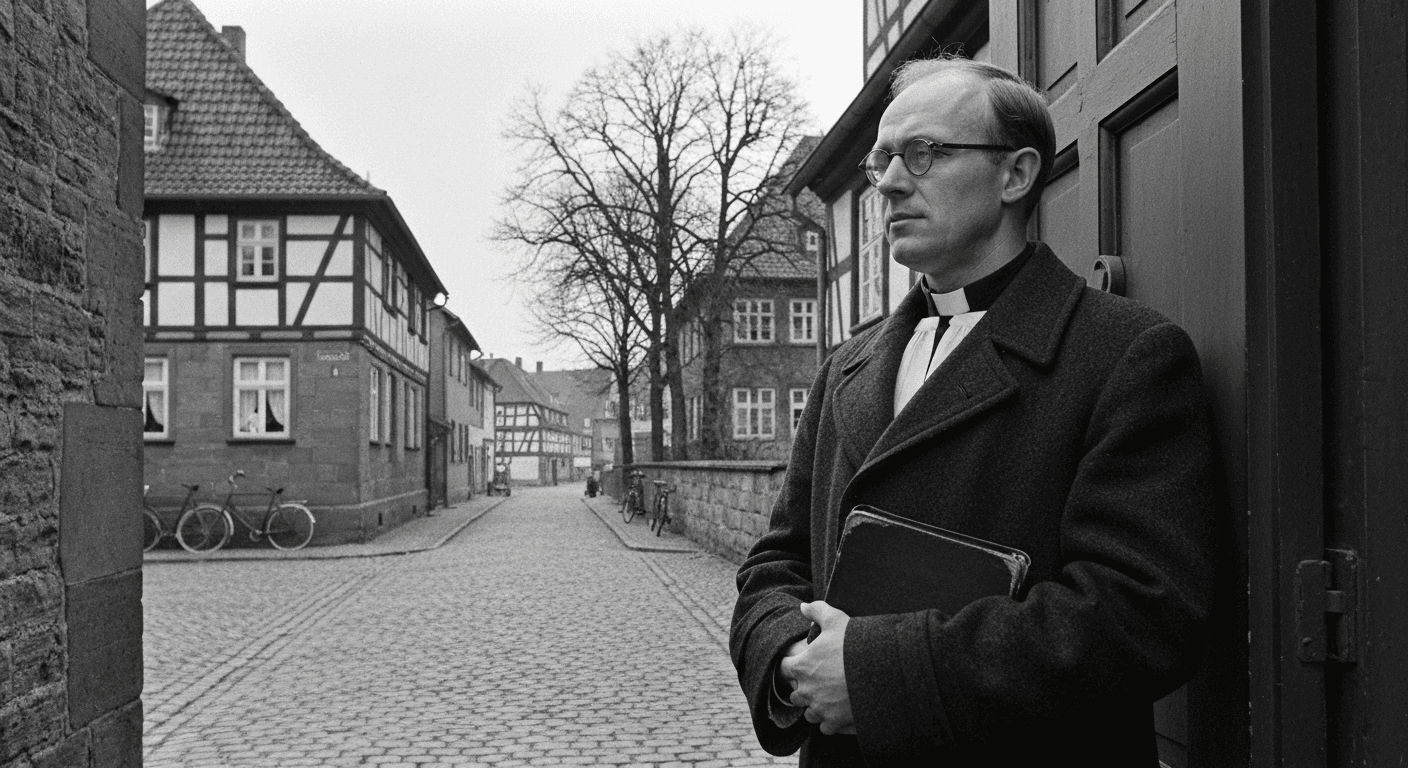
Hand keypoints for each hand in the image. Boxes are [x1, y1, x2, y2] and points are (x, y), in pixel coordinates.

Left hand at [779, 601, 854, 735]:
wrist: (881, 673)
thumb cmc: (855, 646)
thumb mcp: (836, 620)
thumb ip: (817, 611)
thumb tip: (803, 606)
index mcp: (801, 667)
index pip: (783, 669)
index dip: (792, 666)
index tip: (802, 664)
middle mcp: (806, 691)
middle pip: (795, 695)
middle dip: (804, 689)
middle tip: (820, 682)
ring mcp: (820, 709)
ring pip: (809, 713)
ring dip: (816, 707)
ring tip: (831, 698)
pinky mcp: (835, 723)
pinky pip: (825, 728)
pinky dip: (831, 722)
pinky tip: (841, 712)